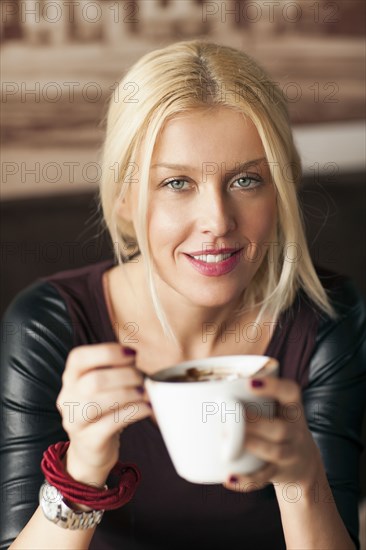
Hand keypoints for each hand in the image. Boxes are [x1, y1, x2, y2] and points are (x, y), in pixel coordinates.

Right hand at [57, 343, 150, 484]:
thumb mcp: (103, 386)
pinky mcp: (89, 441)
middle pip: (93, 380)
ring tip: (144, 393)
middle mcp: (67, 397)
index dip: (107, 352)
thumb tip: (133, 356)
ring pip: (97, 403)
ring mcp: (75, 421)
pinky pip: (110, 424)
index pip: (79, 357)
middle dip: (125, 375)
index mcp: (71, 377)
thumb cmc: (102, 410)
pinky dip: (133, 412)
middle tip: (141, 378)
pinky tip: (146, 408)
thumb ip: (113, 369)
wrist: (90, 451)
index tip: (132, 355)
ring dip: (128, 394)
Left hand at [223, 377, 322, 492]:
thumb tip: (198, 385)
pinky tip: (229, 478)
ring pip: (275, 452)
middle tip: (231, 414)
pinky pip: (264, 478)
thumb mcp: (276, 408)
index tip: (249, 383)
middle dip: (255, 422)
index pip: (291, 393)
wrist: (303, 464)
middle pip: (282, 428)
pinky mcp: (279, 473)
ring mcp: (289, 454)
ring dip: (252, 445)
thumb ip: (249, 396)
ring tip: (229, 440)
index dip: (273, 387)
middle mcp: (295, 432)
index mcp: (291, 410)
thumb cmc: (277, 425)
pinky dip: (246, 479)